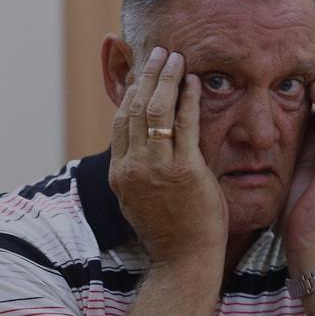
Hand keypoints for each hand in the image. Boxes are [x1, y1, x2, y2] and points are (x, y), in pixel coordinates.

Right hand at [109, 47, 227, 266]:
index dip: (130, 92)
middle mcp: (133, 168)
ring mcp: (157, 169)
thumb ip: (138, 171)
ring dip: (166, 79)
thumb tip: (140, 148)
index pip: (119, 121)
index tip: (141, 73)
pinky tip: (195, 83)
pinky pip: (186, 124)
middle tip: (159, 54)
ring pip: (155, 111)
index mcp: (120, 174)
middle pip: (134, 109)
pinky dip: (189, 98)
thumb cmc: (170, 232)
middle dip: (147, 76)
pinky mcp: (185, 171)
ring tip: (176, 58)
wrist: (184, 262)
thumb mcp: (141, 200)